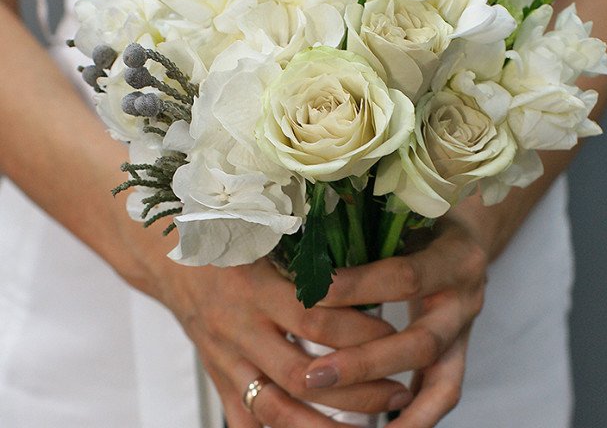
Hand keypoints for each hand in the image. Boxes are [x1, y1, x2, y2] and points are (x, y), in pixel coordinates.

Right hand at [156, 258, 413, 427]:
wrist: (171, 259)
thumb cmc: (226, 240)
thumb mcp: (264, 234)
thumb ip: (307, 253)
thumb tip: (368, 264)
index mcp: (255, 288)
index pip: (316, 317)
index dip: (360, 330)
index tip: (395, 333)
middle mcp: (239, 329)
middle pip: (303, 375)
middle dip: (358, 390)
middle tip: (399, 390)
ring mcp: (226, 361)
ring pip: (277, 411)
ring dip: (328, 427)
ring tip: (374, 426)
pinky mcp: (218, 380)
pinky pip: (245, 423)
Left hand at [304, 217, 487, 426]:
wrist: (465, 235)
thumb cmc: (422, 220)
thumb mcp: (404, 214)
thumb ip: (369, 231)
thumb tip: (306, 246)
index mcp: (453, 256)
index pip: (405, 277)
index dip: (358, 288)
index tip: (312, 294)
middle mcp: (467, 298)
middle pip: (421, 342)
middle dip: (364, 362)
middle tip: (312, 375)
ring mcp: (467, 331)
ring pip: (438, 379)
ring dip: (389, 402)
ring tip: (344, 421)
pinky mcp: (460, 353)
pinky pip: (443, 394)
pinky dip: (415, 418)